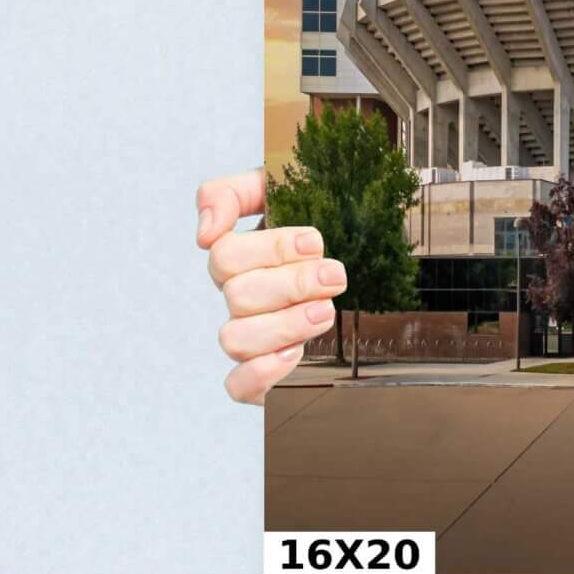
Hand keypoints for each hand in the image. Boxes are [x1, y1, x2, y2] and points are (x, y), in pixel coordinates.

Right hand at [197, 168, 345, 405]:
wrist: (369, 254)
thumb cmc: (321, 219)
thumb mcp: (281, 187)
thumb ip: (233, 193)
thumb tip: (205, 232)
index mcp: (240, 258)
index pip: (225, 255)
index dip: (270, 249)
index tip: (315, 242)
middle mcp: (240, 298)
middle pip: (238, 296)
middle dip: (292, 284)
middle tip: (334, 276)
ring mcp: (251, 336)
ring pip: (236, 339)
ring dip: (284, 325)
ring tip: (325, 311)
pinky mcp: (265, 373)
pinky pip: (238, 387)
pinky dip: (261, 373)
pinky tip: (294, 353)